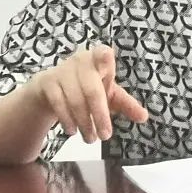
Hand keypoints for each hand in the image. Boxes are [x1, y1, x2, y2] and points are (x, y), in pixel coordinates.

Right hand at [27, 45, 147, 142]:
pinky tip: (72, 130)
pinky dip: (67, 120)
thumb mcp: (108, 94)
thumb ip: (127, 105)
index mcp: (99, 59)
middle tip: (105, 136)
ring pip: (75, 100)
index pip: (103, 53)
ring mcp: (62, 70)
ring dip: (84, 123)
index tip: (106, 56)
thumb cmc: (86, 88)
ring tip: (90, 138)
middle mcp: (80, 61)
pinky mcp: (47, 82)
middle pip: (92, 90)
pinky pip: (58, 103)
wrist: (50, 88)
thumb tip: (144, 117)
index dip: (104, 56)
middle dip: (100, 115)